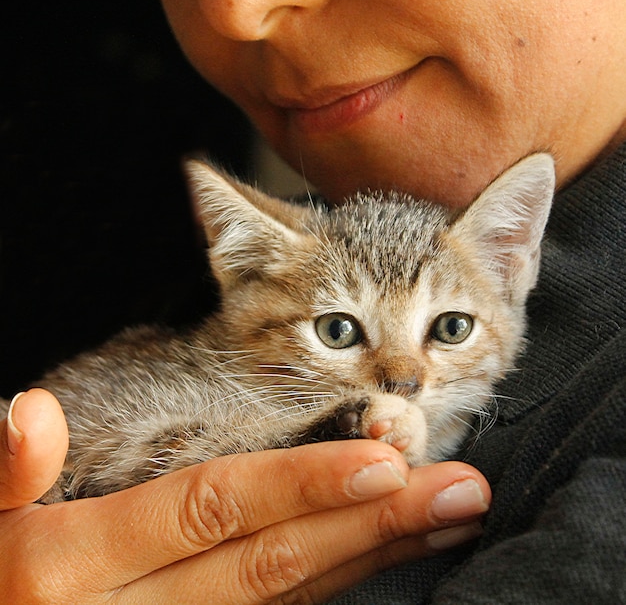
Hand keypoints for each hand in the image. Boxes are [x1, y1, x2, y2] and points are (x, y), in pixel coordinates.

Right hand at [1, 389, 490, 603]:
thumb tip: (28, 413)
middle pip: (277, 556)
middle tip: (460, 487)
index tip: (382, 459)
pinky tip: (390, 547)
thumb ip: (5, 474)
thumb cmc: (1, 578)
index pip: (215, 507)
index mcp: (86, 562)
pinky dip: (344, 579)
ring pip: (296, 592)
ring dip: (377, 549)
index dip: (299, 483)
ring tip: (450, 512)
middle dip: (373, 522)